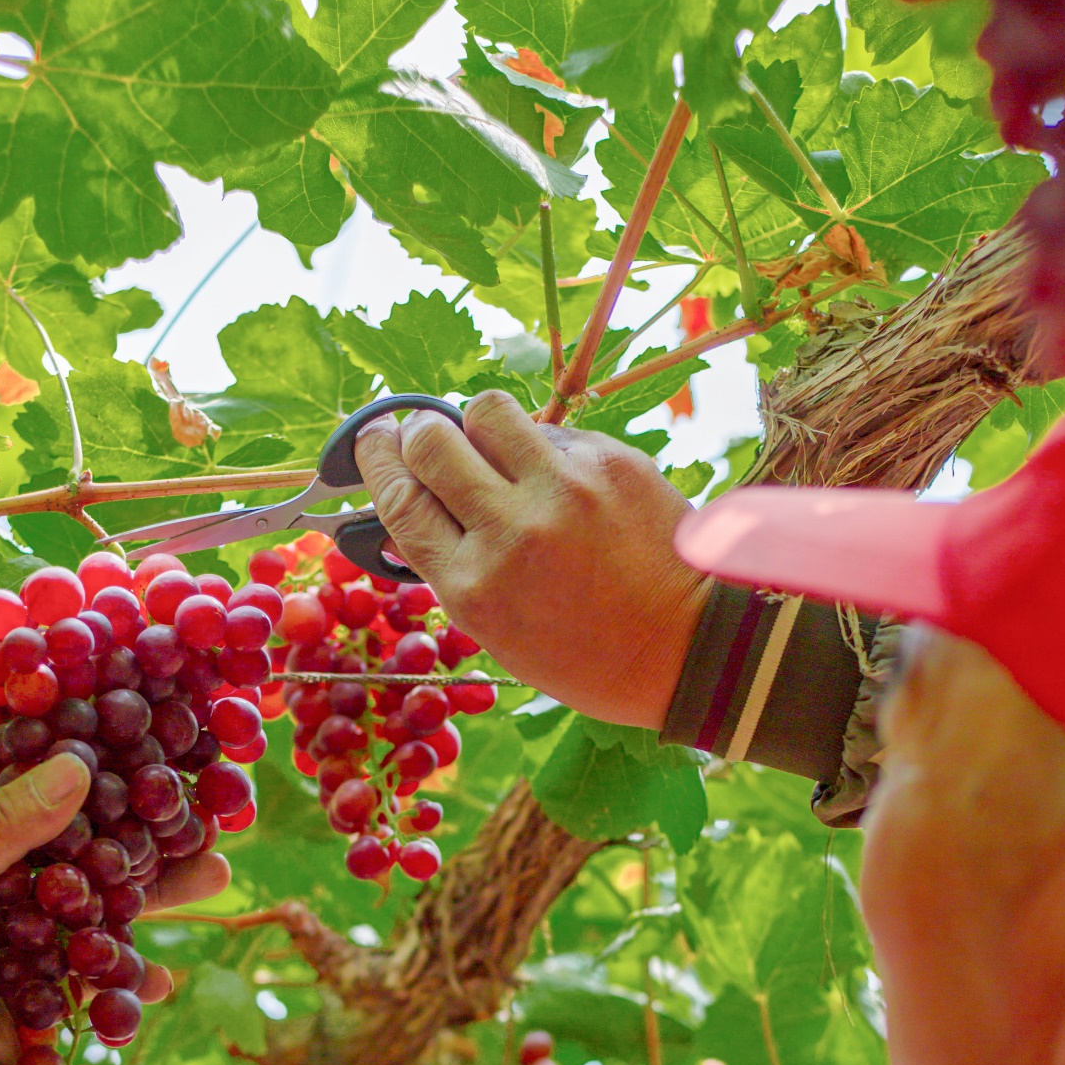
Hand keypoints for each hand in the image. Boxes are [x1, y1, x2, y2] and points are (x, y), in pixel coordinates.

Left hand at [0, 744, 230, 1064]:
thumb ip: (5, 823)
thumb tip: (78, 766)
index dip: (29, 722)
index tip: (89, 698)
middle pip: (62, 810)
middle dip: (123, 797)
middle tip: (179, 777)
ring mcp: (25, 908)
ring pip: (100, 875)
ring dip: (154, 875)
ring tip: (214, 864)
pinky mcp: (54, 958)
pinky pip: (108, 944)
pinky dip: (137, 957)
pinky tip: (166, 971)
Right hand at [352, 390, 708, 729]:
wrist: (689, 648)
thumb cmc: (586, 655)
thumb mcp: (499, 633)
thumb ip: (449, 571)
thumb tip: (404, 517)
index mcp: (472, 586)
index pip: (399, 497)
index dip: (378, 459)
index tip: (376, 440)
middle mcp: (511, 530)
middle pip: (431, 440)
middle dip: (418, 432)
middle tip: (424, 436)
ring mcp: (564, 489)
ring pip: (487, 409)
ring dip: (478, 424)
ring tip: (494, 450)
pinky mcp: (610, 462)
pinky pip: (553, 432)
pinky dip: (546, 451)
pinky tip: (564, 485)